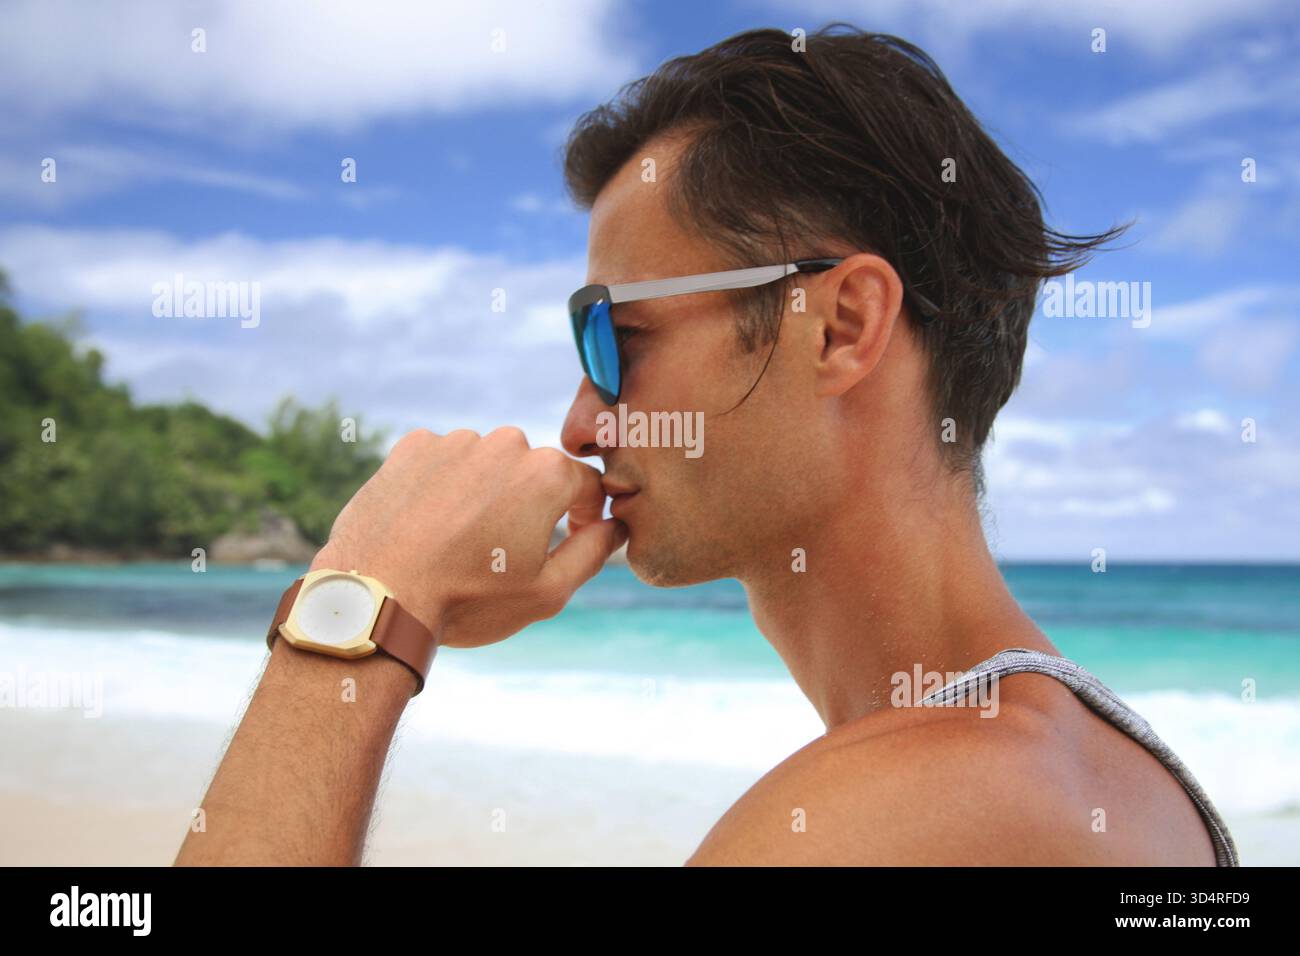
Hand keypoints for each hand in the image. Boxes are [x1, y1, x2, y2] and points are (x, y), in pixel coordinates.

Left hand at [310, 427, 625, 647]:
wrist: (379, 598)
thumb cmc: (469, 600)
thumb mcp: (548, 592)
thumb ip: (594, 551)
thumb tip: (615, 525)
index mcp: (546, 474)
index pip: (587, 487)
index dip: (585, 518)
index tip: (567, 545)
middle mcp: (505, 443)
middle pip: (534, 473)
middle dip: (529, 506)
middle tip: (503, 553)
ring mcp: (455, 441)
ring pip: (488, 465)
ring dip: (485, 494)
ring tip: (460, 543)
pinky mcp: (412, 447)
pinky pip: (444, 461)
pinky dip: (444, 486)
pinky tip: (430, 525)